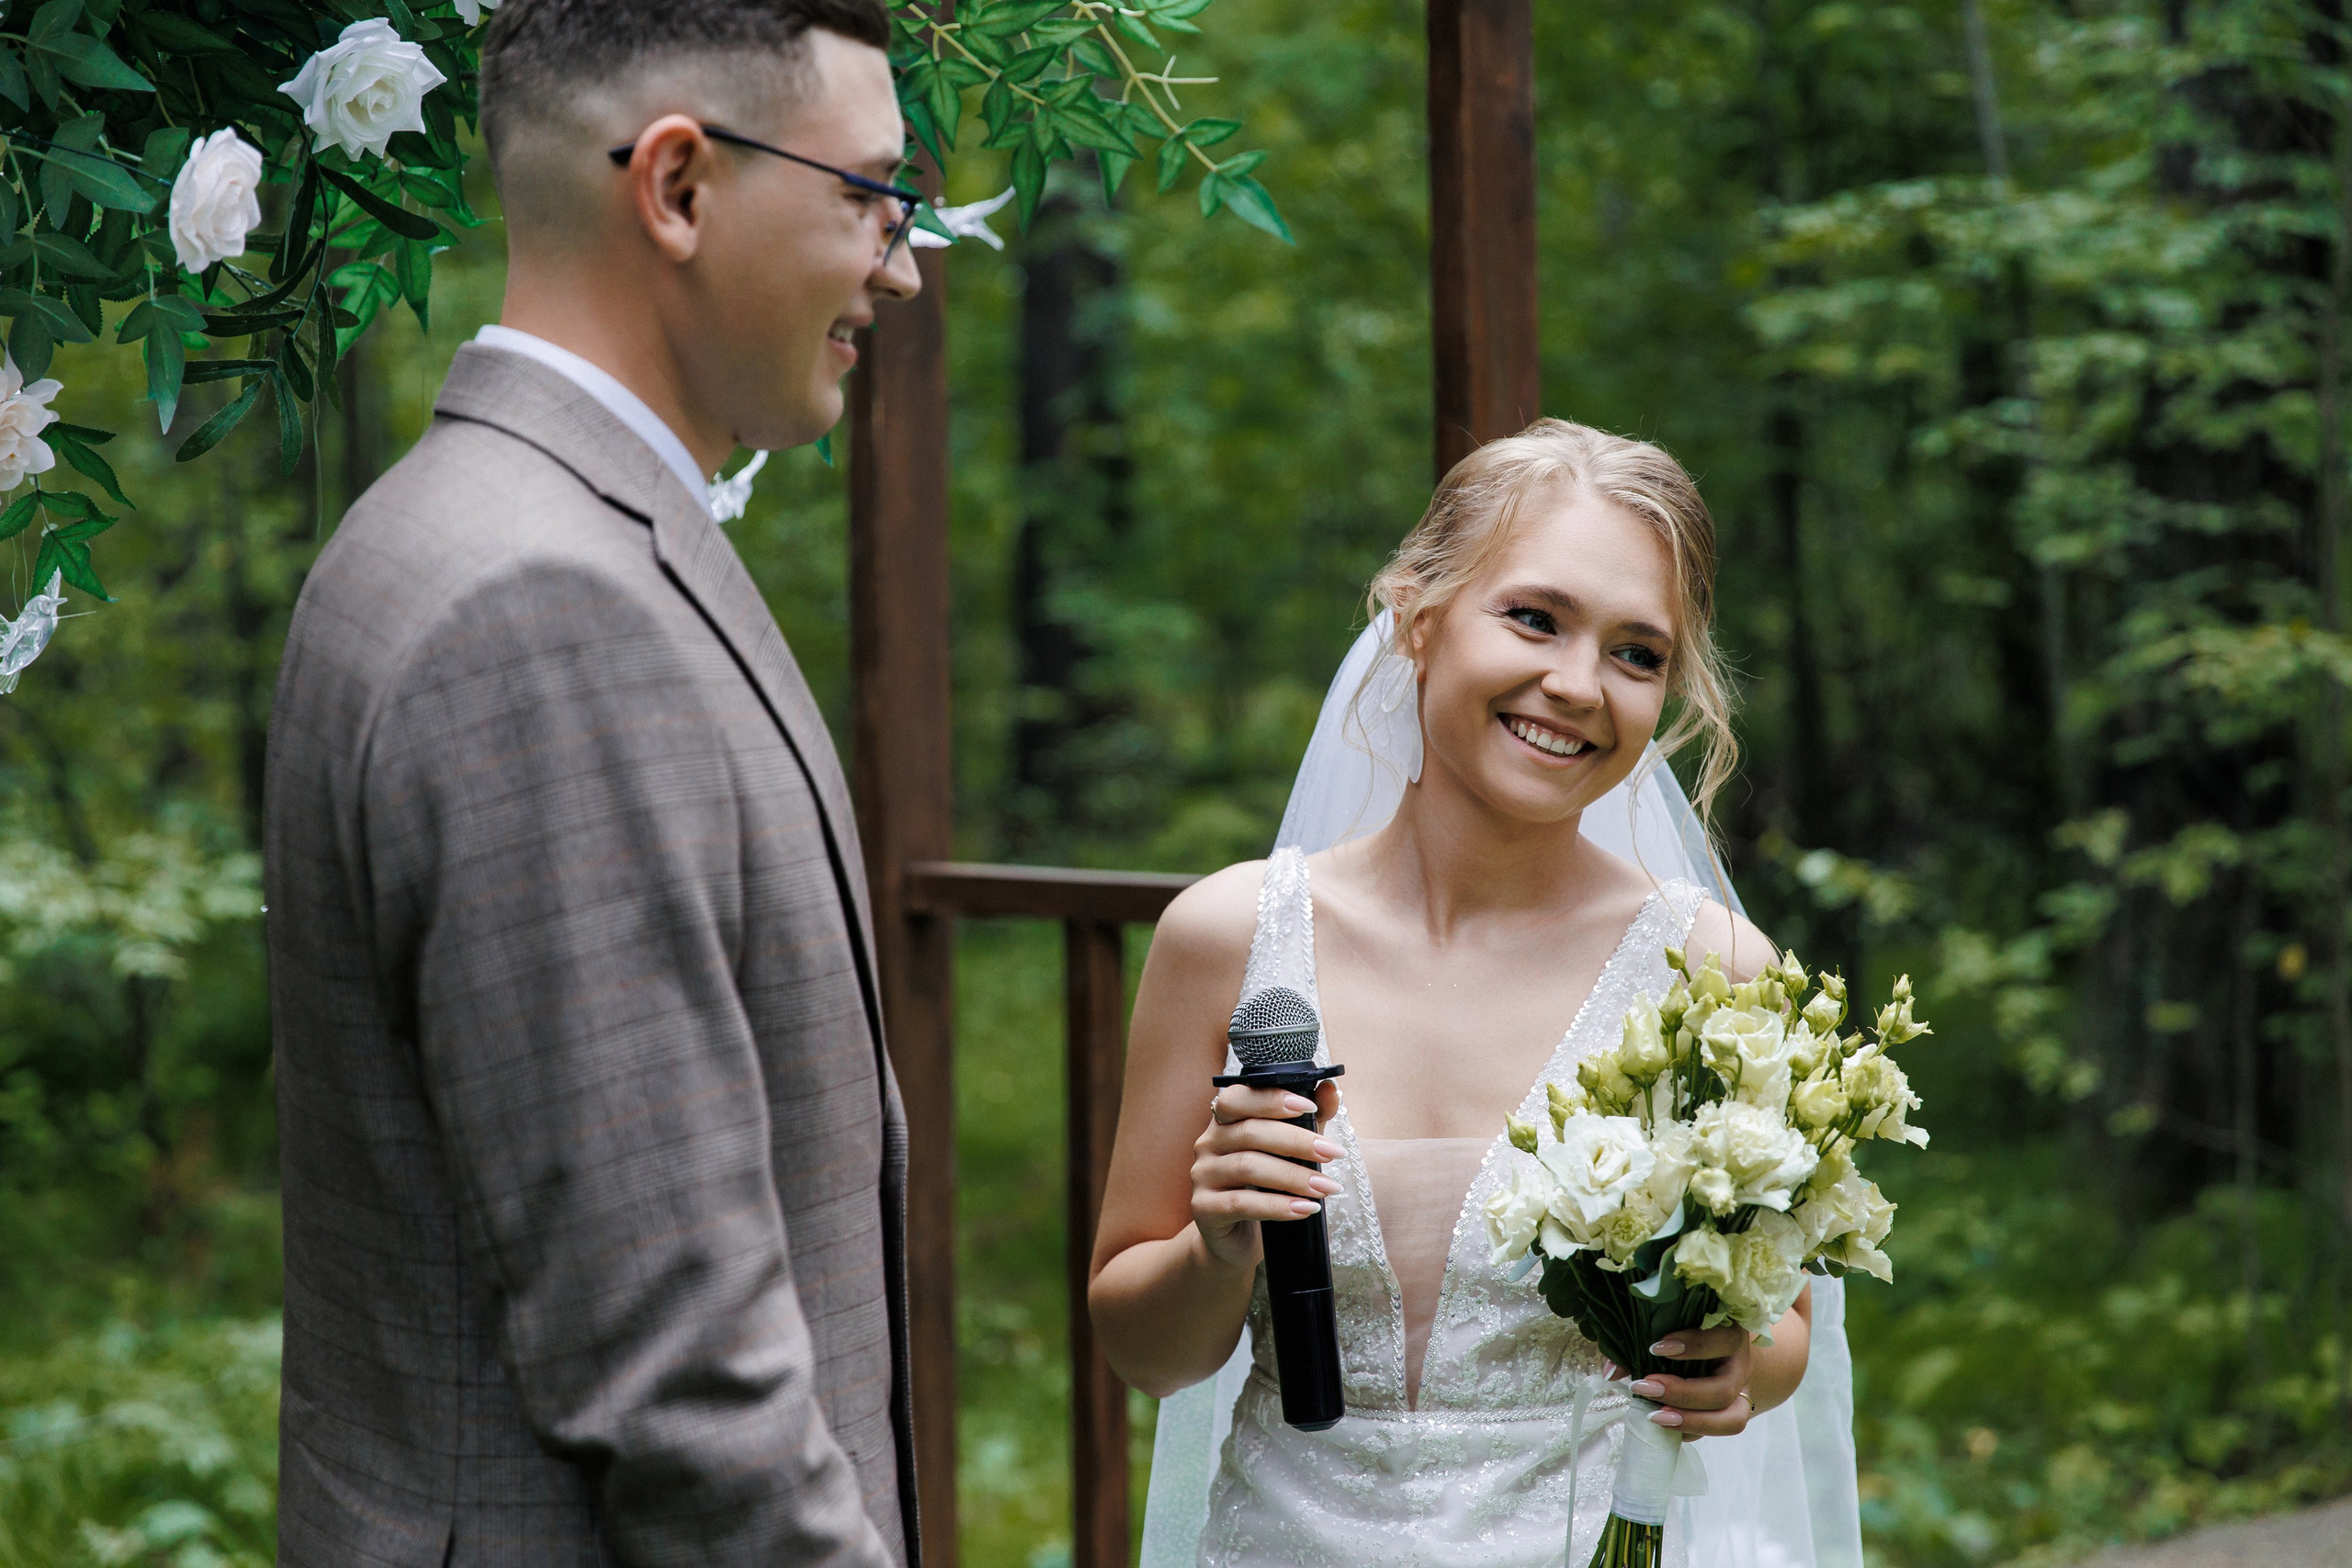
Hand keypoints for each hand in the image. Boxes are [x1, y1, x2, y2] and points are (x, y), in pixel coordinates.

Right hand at [1189, 1080, 1342, 1269]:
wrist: (1238, 1239)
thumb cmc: (1265, 1188)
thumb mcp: (1292, 1151)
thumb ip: (1310, 1119)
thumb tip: (1331, 1091)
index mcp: (1225, 1121)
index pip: (1238, 1098)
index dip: (1271, 1099)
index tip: (1310, 1107)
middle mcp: (1208, 1143)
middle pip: (1250, 1133)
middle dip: (1296, 1141)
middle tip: (1332, 1153)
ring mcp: (1202, 1176)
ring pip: (1248, 1167)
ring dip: (1293, 1177)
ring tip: (1326, 1188)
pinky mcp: (1203, 1208)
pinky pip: (1241, 1203)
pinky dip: (1277, 1206)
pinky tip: (1305, 1209)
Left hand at [1619, 1325, 1754, 1440]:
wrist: (1720, 1355)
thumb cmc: (1687, 1337)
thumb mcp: (1670, 1333)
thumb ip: (1640, 1347)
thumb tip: (1611, 1371)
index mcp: (1730, 1335)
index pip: (1722, 1340)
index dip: (1693, 1346)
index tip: (1655, 1348)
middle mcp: (1741, 1367)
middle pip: (1723, 1389)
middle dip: (1682, 1393)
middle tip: (1646, 1388)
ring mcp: (1742, 1395)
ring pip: (1731, 1419)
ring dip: (1691, 1421)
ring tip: (1655, 1417)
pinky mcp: (1733, 1415)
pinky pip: (1717, 1432)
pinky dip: (1690, 1432)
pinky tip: (1664, 1426)